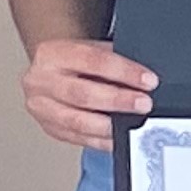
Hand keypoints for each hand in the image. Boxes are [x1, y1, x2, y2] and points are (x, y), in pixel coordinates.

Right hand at [23, 37, 154, 149]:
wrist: (47, 72)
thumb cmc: (74, 61)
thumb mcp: (90, 50)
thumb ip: (113, 61)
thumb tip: (144, 81)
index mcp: (53, 54)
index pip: (93, 61)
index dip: (124, 72)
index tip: (148, 80)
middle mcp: (42, 81)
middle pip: (82, 94)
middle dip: (118, 100)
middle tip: (143, 104)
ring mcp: (42, 108)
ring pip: (78, 121)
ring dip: (110, 125)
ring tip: (134, 124)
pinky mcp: (49, 128)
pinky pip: (78, 138)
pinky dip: (101, 141)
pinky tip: (118, 139)